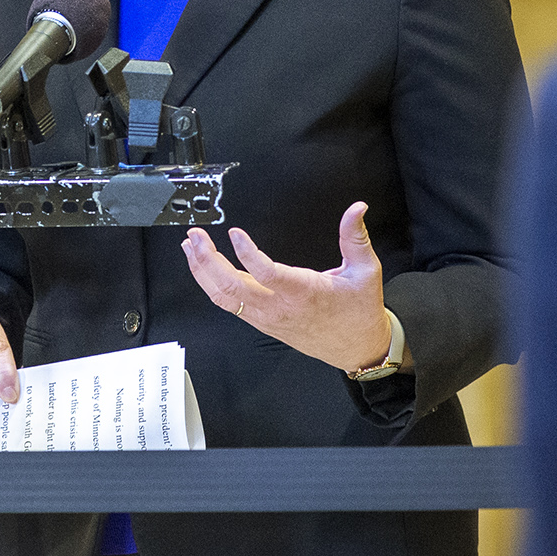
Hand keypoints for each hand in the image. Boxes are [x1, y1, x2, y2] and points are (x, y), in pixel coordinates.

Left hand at [181, 201, 399, 373]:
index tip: (234, 233)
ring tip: (191, 246)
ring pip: (224, 297)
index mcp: (304, 292)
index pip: (267, 274)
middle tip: (197, 236)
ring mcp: (267, 317)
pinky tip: (203, 268)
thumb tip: (357, 207)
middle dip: (208, 260)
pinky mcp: (261, 322)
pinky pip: (229, 304)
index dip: (247, 254)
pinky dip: (211, 285)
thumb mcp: (365, 270)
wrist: (356, 348)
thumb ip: (355, 236)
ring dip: (203, 272)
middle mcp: (280, 307)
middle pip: (233, 287)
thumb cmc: (359, 311)